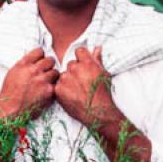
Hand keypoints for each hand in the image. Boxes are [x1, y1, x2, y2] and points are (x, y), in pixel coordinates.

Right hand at [0, 48, 57, 119]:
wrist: (11, 109)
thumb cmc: (10, 93)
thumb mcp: (13, 72)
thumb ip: (24, 65)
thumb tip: (34, 60)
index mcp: (24, 64)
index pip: (39, 51)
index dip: (41, 55)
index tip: (41, 58)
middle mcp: (33, 71)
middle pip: (50, 60)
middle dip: (49, 64)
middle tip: (46, 69)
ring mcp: (42, 81)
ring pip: (55, 72)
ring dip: (52, 76)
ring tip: (46, 81)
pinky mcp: (49, 91)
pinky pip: (56, 84)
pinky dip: (52, 87)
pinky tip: (46, 90)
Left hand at [55, 46, 151, 161]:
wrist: (98, 113)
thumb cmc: (104, 94)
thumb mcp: (104, 74)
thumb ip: (98, 60)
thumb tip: (97, 47)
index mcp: (87, 63)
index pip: (79, 51)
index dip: (81, 58)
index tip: (84, 67)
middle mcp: (75, 68)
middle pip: (71, 64)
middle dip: (75, 71)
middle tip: (82, 83)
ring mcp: (65, 79)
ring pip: (64, 75)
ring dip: (68, 81)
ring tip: (77, 91)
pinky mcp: (58, 89)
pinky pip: (58, 85)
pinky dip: (62, 90)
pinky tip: (71, 96)